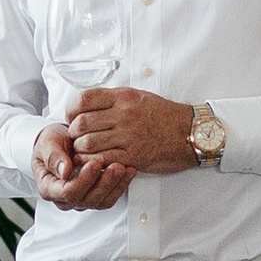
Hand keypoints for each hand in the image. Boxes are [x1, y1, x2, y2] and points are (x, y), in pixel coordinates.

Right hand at [34, 119, 133, 212]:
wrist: (61, 141)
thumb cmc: (51, 143)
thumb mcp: (47, 143)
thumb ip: (53, 156)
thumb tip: (64, 172)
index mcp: (49, 189)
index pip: (68, 192)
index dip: (83, 180)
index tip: (94, 163)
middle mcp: (65, 199)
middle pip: (87, 200)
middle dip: (104, 183)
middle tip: (116, 166)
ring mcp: (81, 199)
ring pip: (101, 201)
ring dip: (115, 185)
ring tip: (124, 167)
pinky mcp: (95, 195)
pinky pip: (110, 196)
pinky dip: (121, 184)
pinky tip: (129, 170)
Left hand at [67, 86, 200, 178]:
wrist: (189, 133)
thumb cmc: (164, 116)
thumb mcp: (138, 97)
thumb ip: (113, 100)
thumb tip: (86, 106)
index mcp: (123, 97)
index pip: (84, 99)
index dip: (71, 110)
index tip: (72, 118)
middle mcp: (124, 114)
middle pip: (81, 123)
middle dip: (74, 134)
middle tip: (77, 139)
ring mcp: (128, 136)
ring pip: (88, 143)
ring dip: (81, 150)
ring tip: (85, 152)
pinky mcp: (133, 156)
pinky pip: (102, 160)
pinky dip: (93, 163)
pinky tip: (94, 163)